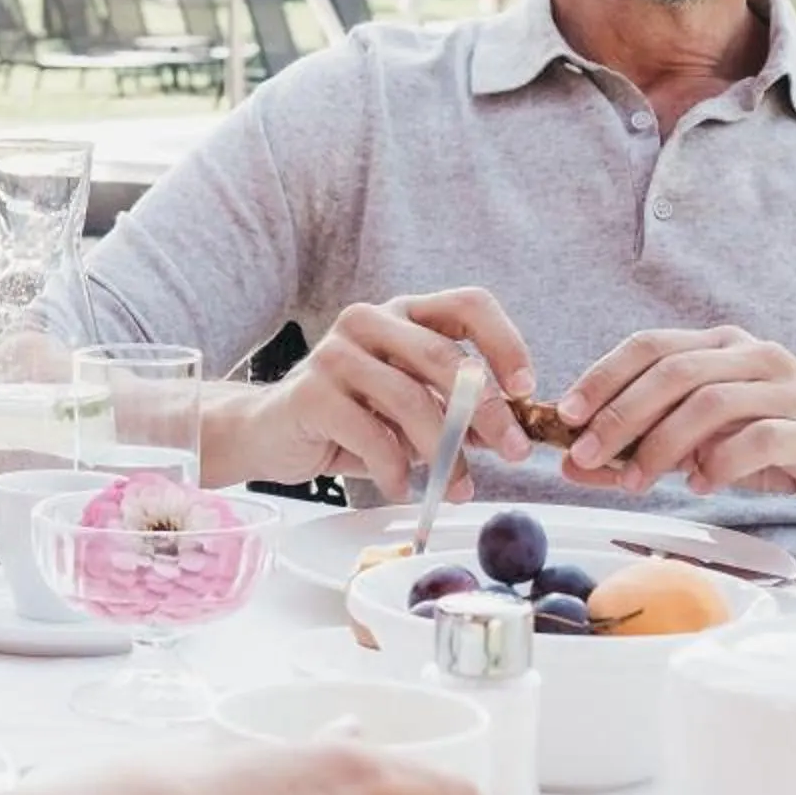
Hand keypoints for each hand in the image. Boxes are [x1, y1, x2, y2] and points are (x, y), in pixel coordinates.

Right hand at [242, 288, 536, 497]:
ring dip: (444, 454)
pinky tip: (401, 489)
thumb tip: (510, 433)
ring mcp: (337, 352)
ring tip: (458, 488)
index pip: (468, 305)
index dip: (505, 342)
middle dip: (486, 411)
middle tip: (513, 452)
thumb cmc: (348, 418)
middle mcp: (371, 320)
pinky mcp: (311, 392)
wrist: (269, 432)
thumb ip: (455, 413)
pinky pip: (371, 435)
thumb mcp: (411, 410)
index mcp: (404, 313)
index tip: (526, 388)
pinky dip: (395, 471)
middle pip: (445, 358)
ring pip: (410, 400)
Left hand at [555, 325, 795, 509]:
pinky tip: (701, 484)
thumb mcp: (705, 439)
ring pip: (710, 403)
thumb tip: (574, 462)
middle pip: (673, 372)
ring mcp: (786, 388)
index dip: (603, 376)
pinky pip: (758, 439)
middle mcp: (752, 356)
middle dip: (621, 415)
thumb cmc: (778, 441)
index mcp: (722, 346)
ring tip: (636, 481)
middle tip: (588, 455)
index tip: (568, 413)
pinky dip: (721, 463)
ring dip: (662, 444)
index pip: (650, 346)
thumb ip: (643, 445)